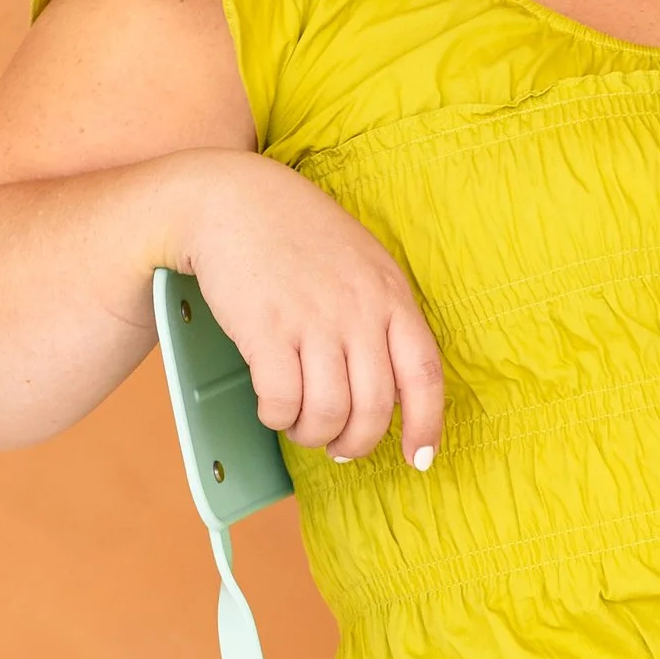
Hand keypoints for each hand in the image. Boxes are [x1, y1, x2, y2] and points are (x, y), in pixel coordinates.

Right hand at [181, 155, 443, 465]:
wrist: (233, 199)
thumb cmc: (300, 236)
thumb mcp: (362, 264)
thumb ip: (383, 317)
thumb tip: (392, 392)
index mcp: (391, 296)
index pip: (423, 375)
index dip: (426, 426)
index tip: (418, 459)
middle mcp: (359, 310)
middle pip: (373, 408)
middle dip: (356, 443)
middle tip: (339, 448)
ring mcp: (313, 319)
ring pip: (327, 413)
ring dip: (313, 434)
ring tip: (301, 427)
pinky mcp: (266, 329)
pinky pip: (281, 401)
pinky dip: (276, 417)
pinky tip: (272, 408)